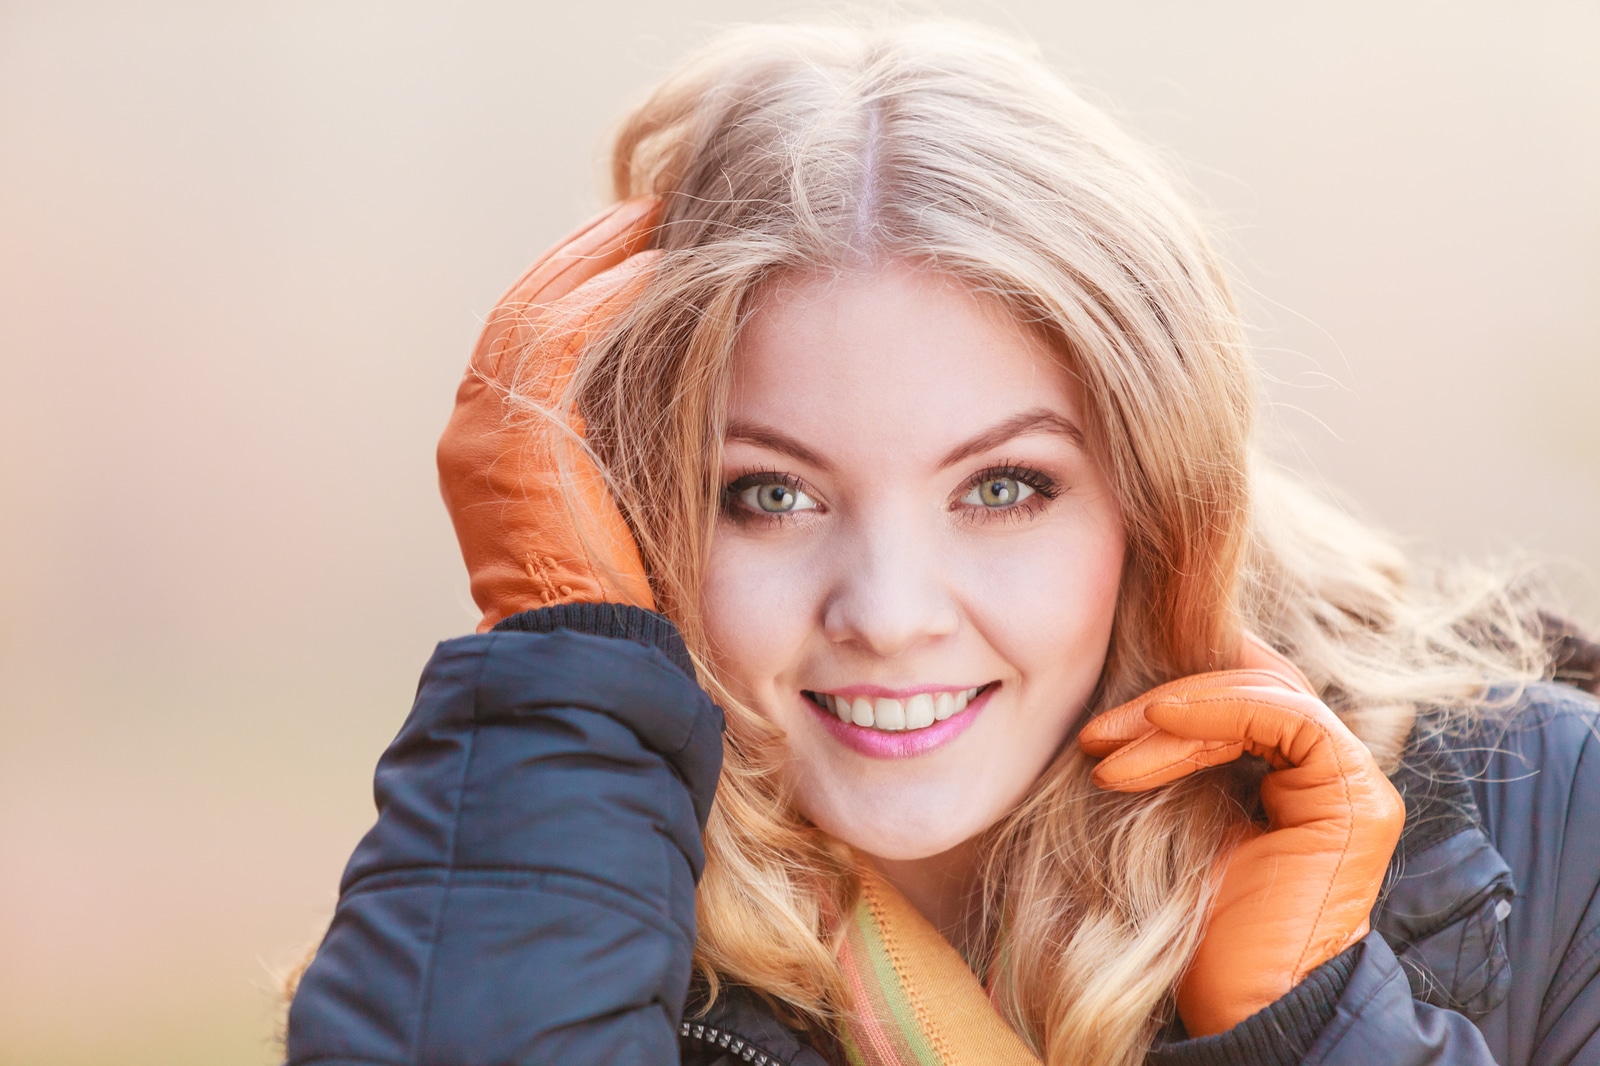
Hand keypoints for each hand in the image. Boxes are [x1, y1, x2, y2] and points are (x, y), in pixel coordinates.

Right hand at [438, 198, 662, 630]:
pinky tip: (654, 265)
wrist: (573, 649)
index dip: (575, 287)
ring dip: (596, 258)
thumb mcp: (602, 513)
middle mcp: (472, 428)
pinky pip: (557, 336)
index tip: (630, 251)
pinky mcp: (515, 432)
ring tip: (652, 219)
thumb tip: (662, 406)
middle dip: (582, 256)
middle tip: (642, 211)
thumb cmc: (606, 601)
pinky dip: (604, 294)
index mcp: (487, 449)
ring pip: (534, 309)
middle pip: (522, 309)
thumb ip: (607, 454)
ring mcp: (483, 428)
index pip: (526, 340)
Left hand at [1078, 635, 1404, 1035]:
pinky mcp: (1352, 799)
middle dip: (1165, 704)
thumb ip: (1179, 767)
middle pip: (1253, 690)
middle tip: (1094, 735)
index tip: (1097, 732)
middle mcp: (1330, 777)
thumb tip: (1122, 710)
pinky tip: (1159, 723)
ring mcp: (1349, 785)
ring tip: (1106, 747)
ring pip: (1266, 696)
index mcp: (1294, 782)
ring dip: (1176, 714)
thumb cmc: (1201, 934)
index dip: (1171, 700)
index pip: (1240, 703)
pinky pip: (1288, 717)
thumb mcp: (1179, 826)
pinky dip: (1219, 708)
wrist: (1241, 1010)